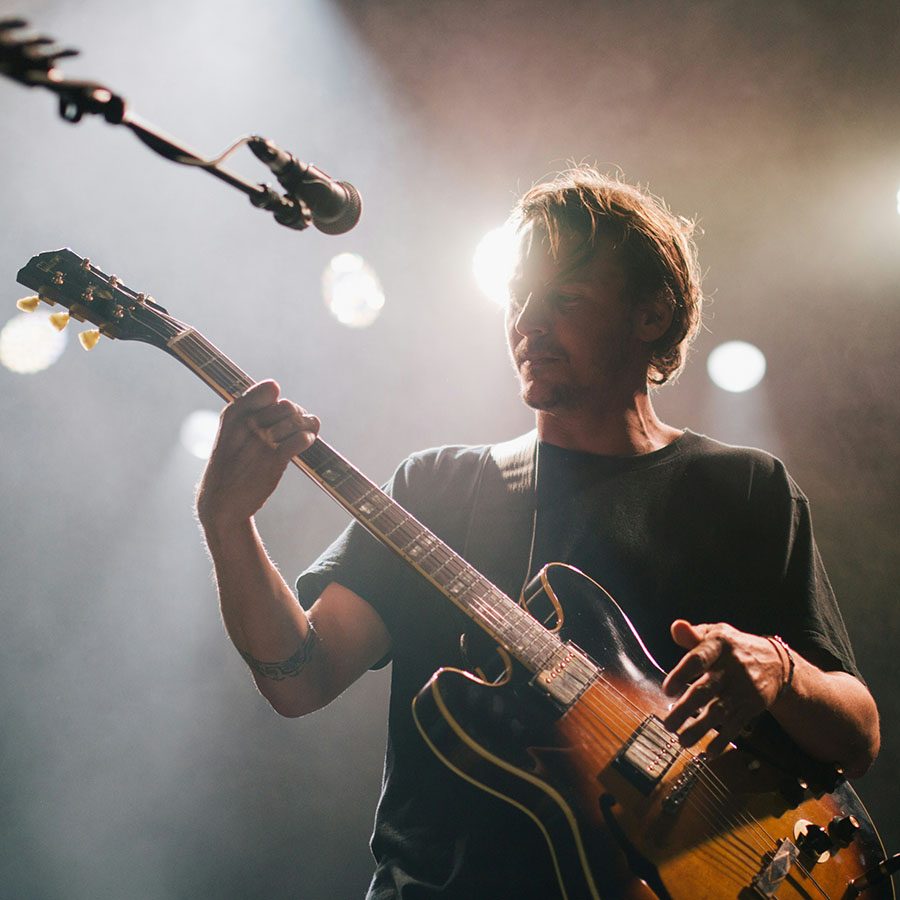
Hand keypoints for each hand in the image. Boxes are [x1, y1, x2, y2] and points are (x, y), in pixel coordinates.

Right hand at [196, 380, 319, 527]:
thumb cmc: (230, 465)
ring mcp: (261, 442)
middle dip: (298, 415)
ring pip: (298, 421)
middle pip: (289, 406)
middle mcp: (247, 424)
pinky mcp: (274, 460)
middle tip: (297, 426)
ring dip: (308, 427)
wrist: (221, 502)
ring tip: (306, 434)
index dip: (279, 400)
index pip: (269, 390)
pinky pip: (302, 440)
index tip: (279, 413)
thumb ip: (250, 413)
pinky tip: (305, 443)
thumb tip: (281, 396)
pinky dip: (308, 439)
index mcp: (234, 414)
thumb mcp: (229, 433)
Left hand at [661, 620, 786, 756]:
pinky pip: (736, 725)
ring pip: (719, 711)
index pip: (698, 659)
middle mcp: (732, 669)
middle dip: (686, 708)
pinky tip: (709, 752)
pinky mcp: (752, 706)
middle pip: (706, 690)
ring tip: (682, 740)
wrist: (777, 663)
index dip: (682, 674)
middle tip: (668, 723)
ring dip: (700, 728)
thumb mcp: (716, 633)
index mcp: (719, 646)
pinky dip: (723, 740)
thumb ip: (693, 635)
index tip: (668, 690)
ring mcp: (743, 689)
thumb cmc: (733, 647)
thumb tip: (676, 627)